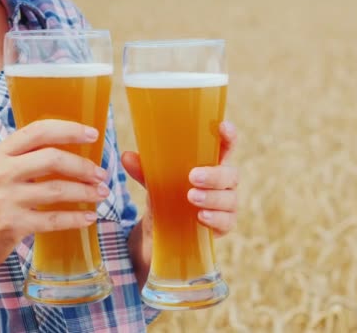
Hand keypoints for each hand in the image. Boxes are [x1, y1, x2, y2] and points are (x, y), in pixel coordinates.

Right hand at [0, 119, 108, 267]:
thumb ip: (29, 159)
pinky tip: (90, 217)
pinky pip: (53, 219)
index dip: (70, 130)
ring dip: (86, 192)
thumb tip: (75, 150)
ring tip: (102, 194)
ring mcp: (5, 198)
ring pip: (57, 189)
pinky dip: (76, 218)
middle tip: (102, 175)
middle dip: (83, 166)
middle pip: (53, 159)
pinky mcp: (11, 224)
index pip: (39, 131)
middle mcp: (0, 172)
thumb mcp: (0, 172)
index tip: (93, 135)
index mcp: (1, 153)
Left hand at [122, 121, 238, 236]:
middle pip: (230, 175)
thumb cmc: (167, 196)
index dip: (229, 136)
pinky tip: (201, 217)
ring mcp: (226, 205)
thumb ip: (144, 170)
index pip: (227, 146)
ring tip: (191, 196)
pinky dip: (215, 218)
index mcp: (211, 164)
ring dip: (212, 197)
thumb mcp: (155, 181)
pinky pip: (227, 221)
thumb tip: (126, 156)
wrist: (164, 229)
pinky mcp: (224, 225)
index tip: (223, 127)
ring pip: (229, 199)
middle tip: (193, 176)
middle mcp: (224, 183)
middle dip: (214, 175)